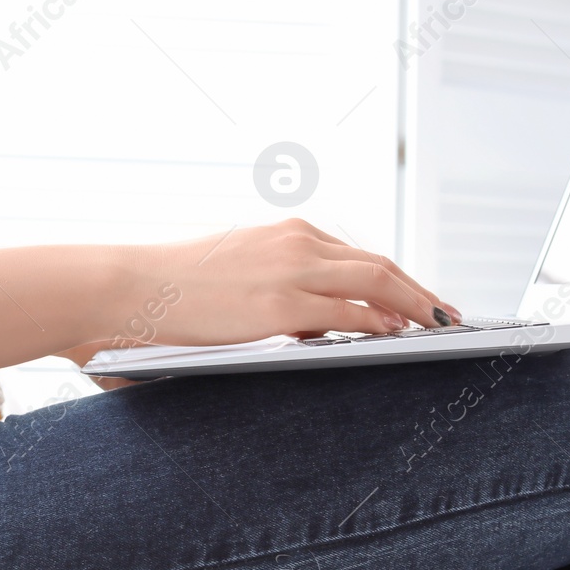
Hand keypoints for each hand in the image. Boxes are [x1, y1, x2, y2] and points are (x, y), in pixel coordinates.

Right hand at [80, 220, 459, 355]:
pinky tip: (400, 335)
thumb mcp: (227, 277)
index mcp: (282, 234)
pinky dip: (383, 322)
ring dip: (415, 304)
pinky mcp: (282, 302)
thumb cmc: (164, 291)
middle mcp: (294, 241)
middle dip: (418, 289)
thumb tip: (300, 325)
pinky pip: (351, 311)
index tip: (413, 297)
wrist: (124, 287)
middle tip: (445, 313)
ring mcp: (291, 269)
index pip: (354, 255)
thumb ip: (269, 291)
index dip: (392, 278)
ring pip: (376, 281)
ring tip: (438, 325)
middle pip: (378, 263)